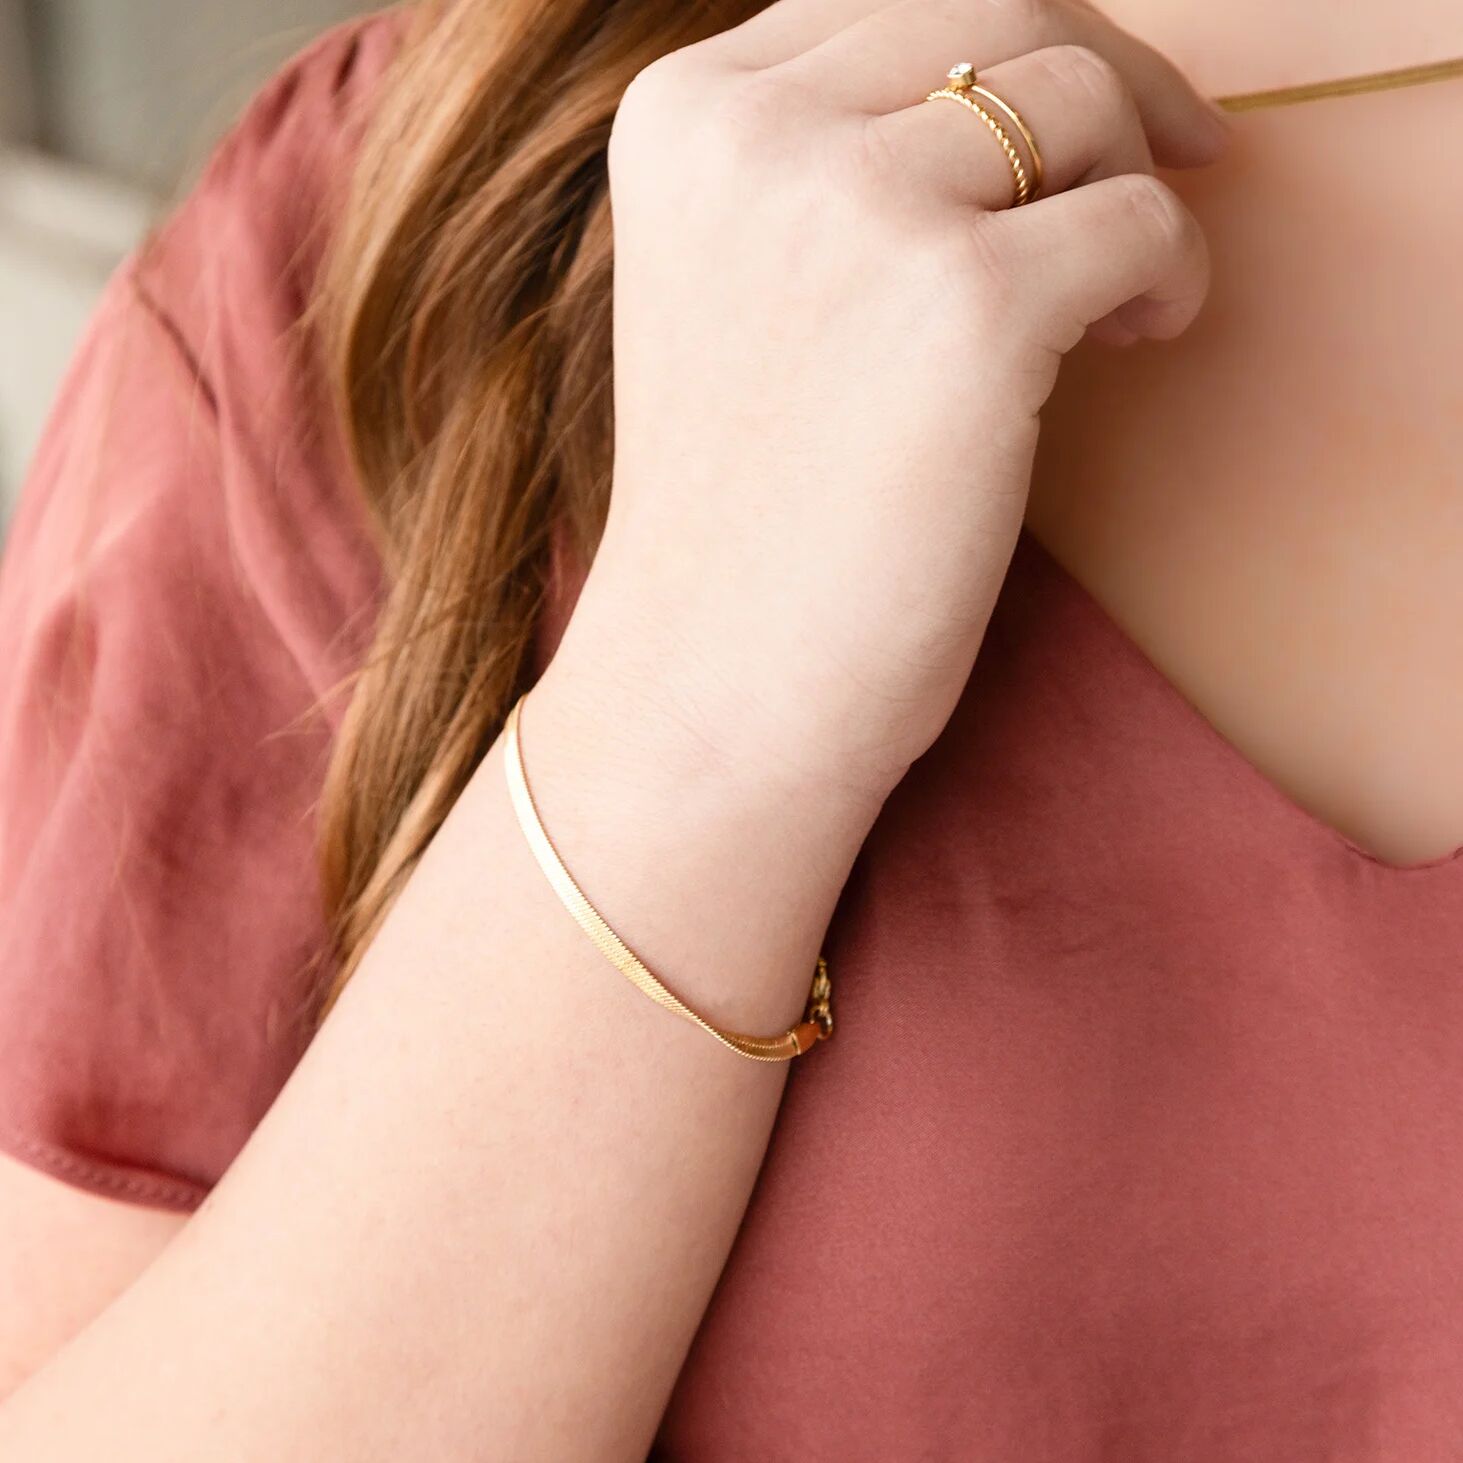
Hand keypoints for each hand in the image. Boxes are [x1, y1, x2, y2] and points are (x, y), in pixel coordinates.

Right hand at [551, 0, 1226, 810]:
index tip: (1077, 114)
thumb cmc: (742, 518)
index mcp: (680, 120)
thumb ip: (819, 171)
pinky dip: (1170, 276)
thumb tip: (1015, 94)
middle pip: (996, 4)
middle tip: (1175, 150)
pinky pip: (1138, 220)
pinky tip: (1138, 344)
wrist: (712, 688)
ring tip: (1120, 304)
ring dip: (1136, 182)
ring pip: (1076, 97)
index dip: (1004, 43)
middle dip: (1109, 73)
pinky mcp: (966, 303)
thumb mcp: (732, 291)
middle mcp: (754, 134)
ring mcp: (855, 209)